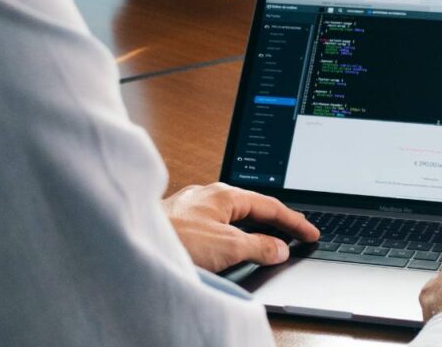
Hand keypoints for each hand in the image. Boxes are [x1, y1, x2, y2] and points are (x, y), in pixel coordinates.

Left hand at [162, 182, 319, 272]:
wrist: (131, 244)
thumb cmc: (172, 239)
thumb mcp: (227, 247)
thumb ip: (258, 246)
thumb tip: (279, 248)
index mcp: (225, 193)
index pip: (270, 205)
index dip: (294, 221)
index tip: (311, 233)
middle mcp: (208, 195)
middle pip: (252, 208)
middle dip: (276, 222)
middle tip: (296, 235)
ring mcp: (192, 207)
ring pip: (232, 217)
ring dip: (253, 230)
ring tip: (269, 244)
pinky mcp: (179, 222)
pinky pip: (216, 226)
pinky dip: (232, 235)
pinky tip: (230, 247)